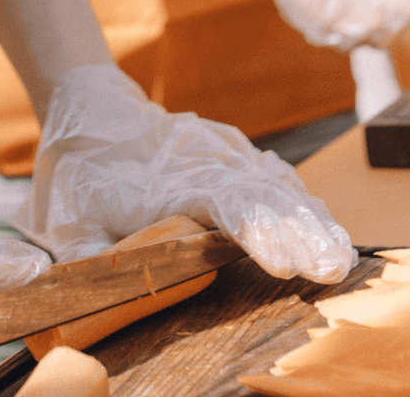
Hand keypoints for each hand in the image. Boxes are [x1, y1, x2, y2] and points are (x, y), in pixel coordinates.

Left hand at [17, 64, 352, 283]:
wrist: (92, 108)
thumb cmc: (79, 173)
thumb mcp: (68, 223)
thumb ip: (92, 264)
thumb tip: (99, 301)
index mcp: (169, 183)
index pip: (225, 204)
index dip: (258, 233)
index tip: (285, 263)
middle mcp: (206, 164)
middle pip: (264, 197)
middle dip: (302, 236)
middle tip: (331, 271)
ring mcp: (224, 155)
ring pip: (277, 186)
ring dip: (312, 222)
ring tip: (340, 259)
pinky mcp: (235, 154)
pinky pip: (276, 178)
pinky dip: (303, 205)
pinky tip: (328, 231)